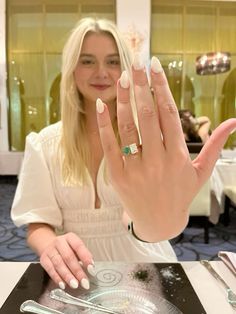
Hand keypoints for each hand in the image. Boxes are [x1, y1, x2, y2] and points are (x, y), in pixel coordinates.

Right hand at [39, 232, 94, 289]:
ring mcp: (50, 250)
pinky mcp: (43, 259)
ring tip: (75, 285)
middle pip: (68, 256)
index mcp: (70, 237)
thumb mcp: (75, 248)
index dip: (85, 257)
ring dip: (67, 276)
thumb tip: (90, 269)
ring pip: (59, 264)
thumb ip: (83, 256)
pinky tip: (63, 285)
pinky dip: (57, 278)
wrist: (49, 245)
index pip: (78, 246)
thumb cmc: (67, 248)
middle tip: (84, 282)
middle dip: (77, 271)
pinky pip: (50, 269)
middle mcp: (59, 242)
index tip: (91, 269)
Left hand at [96, 56, 235, 241]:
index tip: (156, 66)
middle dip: (142, 86)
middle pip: (148, 116)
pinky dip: (105, 125)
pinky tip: (103, 104)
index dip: (162, 88)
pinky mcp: (118, 177)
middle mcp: (158, 161)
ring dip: (124, 100)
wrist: (159, 223)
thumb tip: (234, 121)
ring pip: (128, 128)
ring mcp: (136, 169)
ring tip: (123, 78)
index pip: (170, 114)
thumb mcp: (200, 171)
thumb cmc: (180, 193)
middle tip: (136, 62)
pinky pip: (110, 146)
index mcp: (179, 157)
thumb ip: (215, 145)